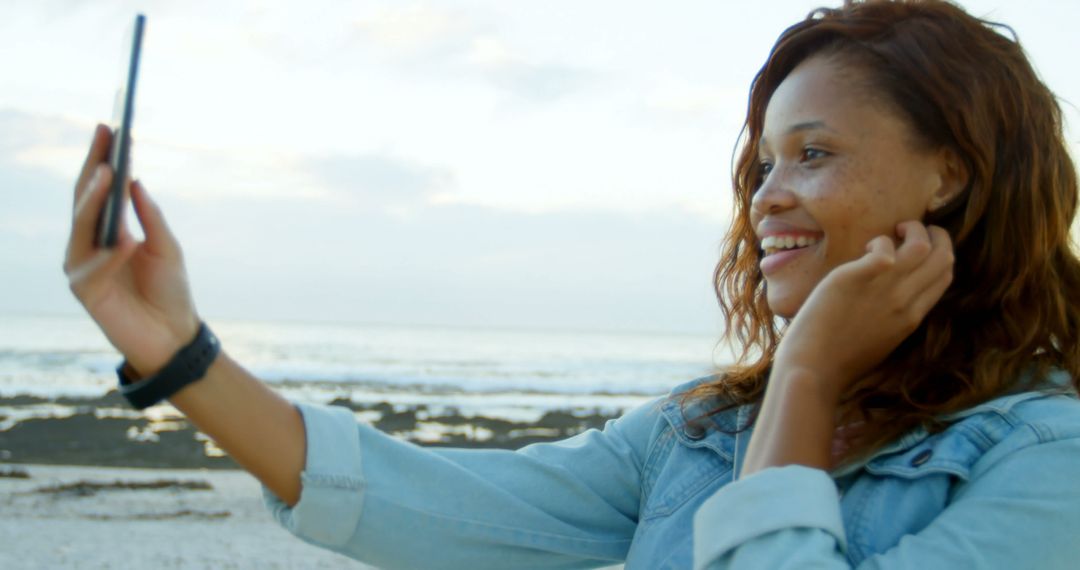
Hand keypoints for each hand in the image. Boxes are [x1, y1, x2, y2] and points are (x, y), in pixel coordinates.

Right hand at [63, 124, 199, 376]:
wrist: (174, 335)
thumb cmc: (170, 290)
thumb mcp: (166, 246)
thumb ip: (149, 215)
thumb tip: (132, 179)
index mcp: (108, 229)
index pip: (100, 188)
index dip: (103, 157)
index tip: (110, 126)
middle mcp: (89, 244)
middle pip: (83, 200)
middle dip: (93, 167)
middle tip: (105, 137)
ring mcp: (83, 267)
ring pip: (79, 228)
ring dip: (92, 202)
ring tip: (107, 176)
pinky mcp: (85, 292)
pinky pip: (91, 268)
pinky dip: (110, 254)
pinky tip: (126, 240)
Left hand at [773, 220, 954, 398]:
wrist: (814, 369)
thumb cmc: (839, 358)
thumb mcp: (882, 338)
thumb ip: (895, 314)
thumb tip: (893, 290)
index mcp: (913, 317)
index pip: (945, 275)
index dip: (940, 253)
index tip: (922, 244)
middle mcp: (905, 301)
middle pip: (943, 257)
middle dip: (934, 233)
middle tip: (910, 229)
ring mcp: (883, 290)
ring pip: (922, 247)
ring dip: (912, 229)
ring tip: (892, 231)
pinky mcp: (855, 278)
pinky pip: (884, 249)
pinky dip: (880, 242)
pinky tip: (865, 248)